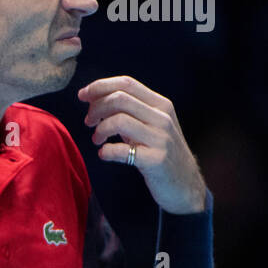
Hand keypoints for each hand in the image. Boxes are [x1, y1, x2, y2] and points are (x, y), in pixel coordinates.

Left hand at [78, 75, 206, 213]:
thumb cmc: (159, 152)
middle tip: (89, 122)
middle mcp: (162, 118)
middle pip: (120, 98)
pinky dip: (106, 151)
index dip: (100, 86)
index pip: (126, 83)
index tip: (83, 95)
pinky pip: (122, 150)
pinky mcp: (156, 160)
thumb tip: (94, 97)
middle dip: (96, 108)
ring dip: (100, 130)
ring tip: (97, 139)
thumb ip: (128, 110)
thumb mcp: (150, 125)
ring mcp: (161, 139)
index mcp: (161, 105)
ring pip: (119, 120)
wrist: (184, 184)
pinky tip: (104, 154)